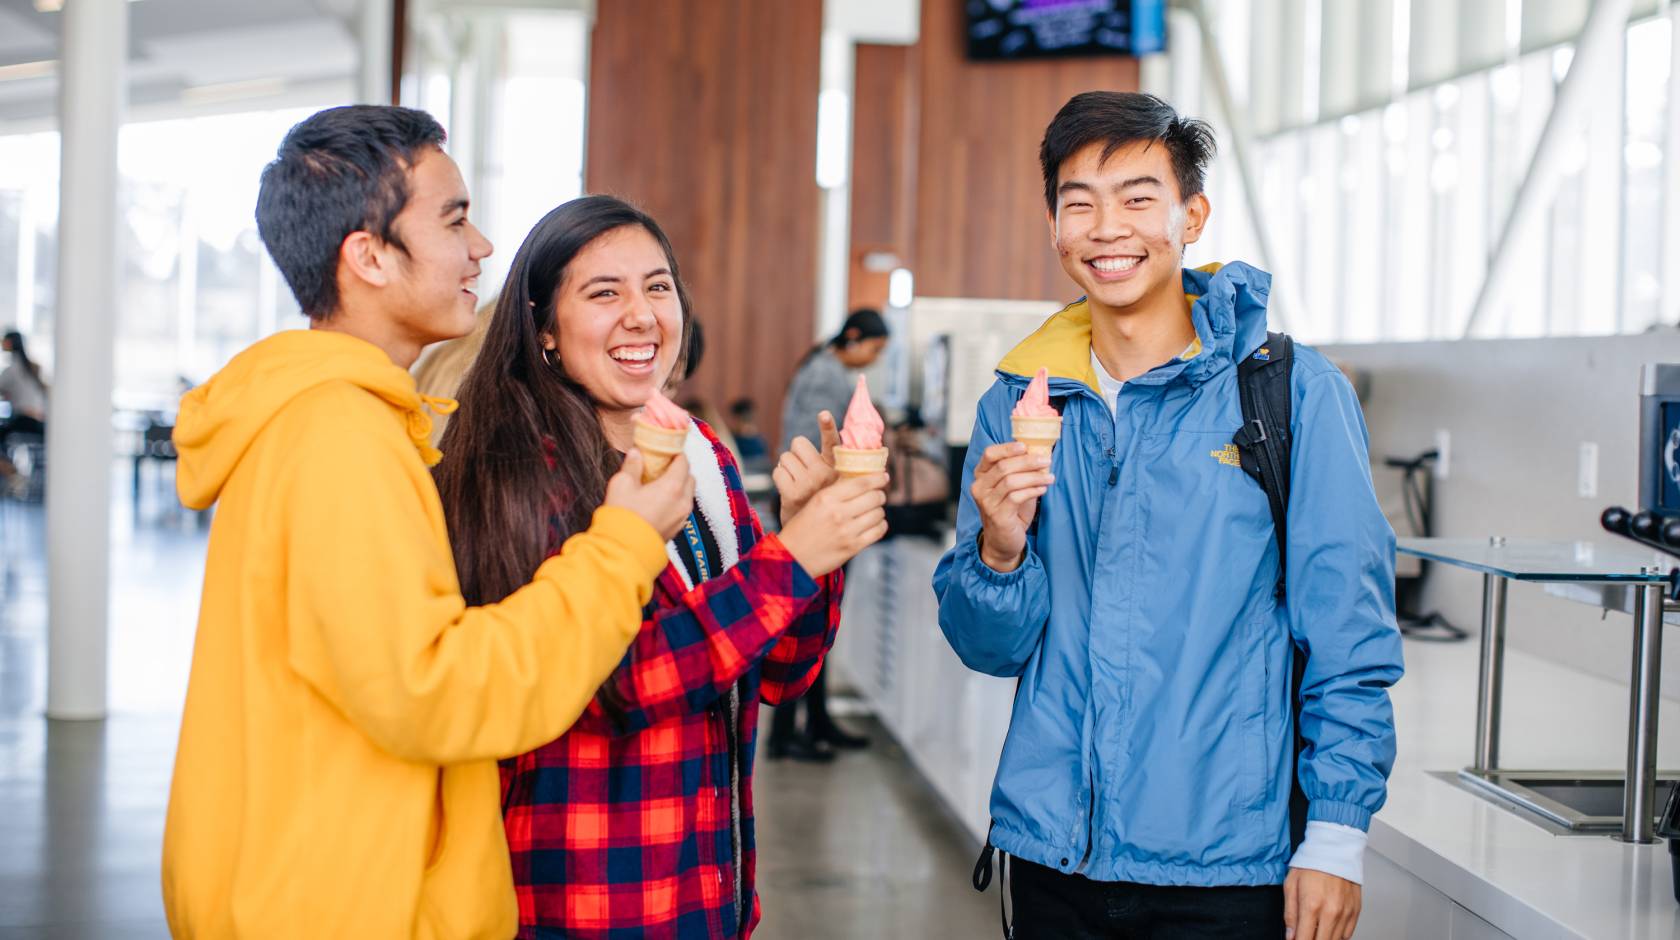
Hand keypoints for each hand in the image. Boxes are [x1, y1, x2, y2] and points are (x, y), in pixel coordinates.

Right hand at [603, 450, 694, 541]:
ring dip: (679, 485)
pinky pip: (682, 508)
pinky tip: (659, 500)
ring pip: (688, 493)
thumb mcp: (622, 484)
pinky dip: (676, 500)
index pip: (683, 461)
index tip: (665, 449)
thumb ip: (632, 465)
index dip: (675, 452)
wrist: (623, 550)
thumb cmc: (622, 516)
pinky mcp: (678, 528)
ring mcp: (682, 516)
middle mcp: (683, 501)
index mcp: (673, 486)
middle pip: (689, 477)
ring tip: (659, 483)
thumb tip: (636, 453)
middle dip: (679, 468)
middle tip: (662, 465)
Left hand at [773, 411, 840, 524]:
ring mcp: (808, 484)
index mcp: (836, 468)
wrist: (812, 532)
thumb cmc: (820, 499)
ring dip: (787, 467)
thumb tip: (827, 429)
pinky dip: (779, 478)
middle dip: (796, 452)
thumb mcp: (833, 481)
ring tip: (796, 481)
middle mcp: (824, 474)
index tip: (823, 414)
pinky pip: (778, 471)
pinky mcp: (792, 494)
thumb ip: (830, 461)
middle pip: (798, 443)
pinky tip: (788, 489)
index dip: (828, 427)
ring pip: (785, 457)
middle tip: (802, 468)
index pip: (833, 443)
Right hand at [775, 473, 889, 577]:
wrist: (792, 557)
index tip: (883, 476)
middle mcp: (837, 513)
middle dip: (879, 495)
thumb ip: (836, 492)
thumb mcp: (814, 503)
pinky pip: (878, 531)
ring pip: (878, 513)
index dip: (877, 478)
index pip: (862, 483)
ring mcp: (846, 531)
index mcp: (826, 498)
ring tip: (872, 512)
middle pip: (874, 497)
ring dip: (878, 511)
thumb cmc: (801, 528)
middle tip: (877, 496)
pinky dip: (880, 526)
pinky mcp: (853, 547)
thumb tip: (862, 481)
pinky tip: (874, 524)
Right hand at [970, 441, 1052, 572]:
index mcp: (981, 476)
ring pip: (1011, 481)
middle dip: (1028, 461)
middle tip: (1046, 460)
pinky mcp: (997, 515)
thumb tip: (1039, 453)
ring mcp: (986, 502)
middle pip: (1003, 466)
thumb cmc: (1010, 510)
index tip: (1026, 446)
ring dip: (1034, 476)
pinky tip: (1043, 489)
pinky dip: (1032, 490)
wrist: (1003, 541)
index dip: (1007, 447)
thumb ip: (1019, 471)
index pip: (989, 454)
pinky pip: (1016, 497)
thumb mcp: (1012, 487)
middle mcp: (979, 487)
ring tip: (1049, 477)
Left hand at [1283, 868, 1360, 939]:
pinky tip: (1328, 928)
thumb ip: (1290, 914)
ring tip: (1315, 930)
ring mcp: (1345, 913)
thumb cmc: (1312, 863)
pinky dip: (1337, 936)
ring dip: (1324, 938)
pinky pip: (1347, 935)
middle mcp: (1331, 912)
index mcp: (1311, 905)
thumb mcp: (1290, 885)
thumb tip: (1290, 935)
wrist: (1335, 849)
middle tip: (1305, 935)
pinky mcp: (1355, 911)